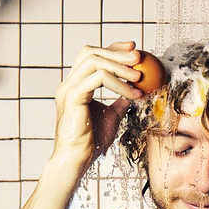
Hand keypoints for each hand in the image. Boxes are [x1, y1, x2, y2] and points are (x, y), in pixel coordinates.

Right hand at [53, 41, 143, 174]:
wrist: (78, 159)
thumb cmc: (92, 142)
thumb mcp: (112, 117)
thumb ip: (120, 102)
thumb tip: (134, 92)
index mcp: (75, 86)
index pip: (91, 56)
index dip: (112, 49)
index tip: (133, 49)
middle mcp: (68, 84)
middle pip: (91, 53)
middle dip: (117, 52)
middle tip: (139, 56)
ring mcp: (68, 89)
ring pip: (94, 61)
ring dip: (120, 66)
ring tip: (140, 77)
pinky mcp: (73, 96)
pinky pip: (99, 79)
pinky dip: (119, 84)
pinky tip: (134, 94)